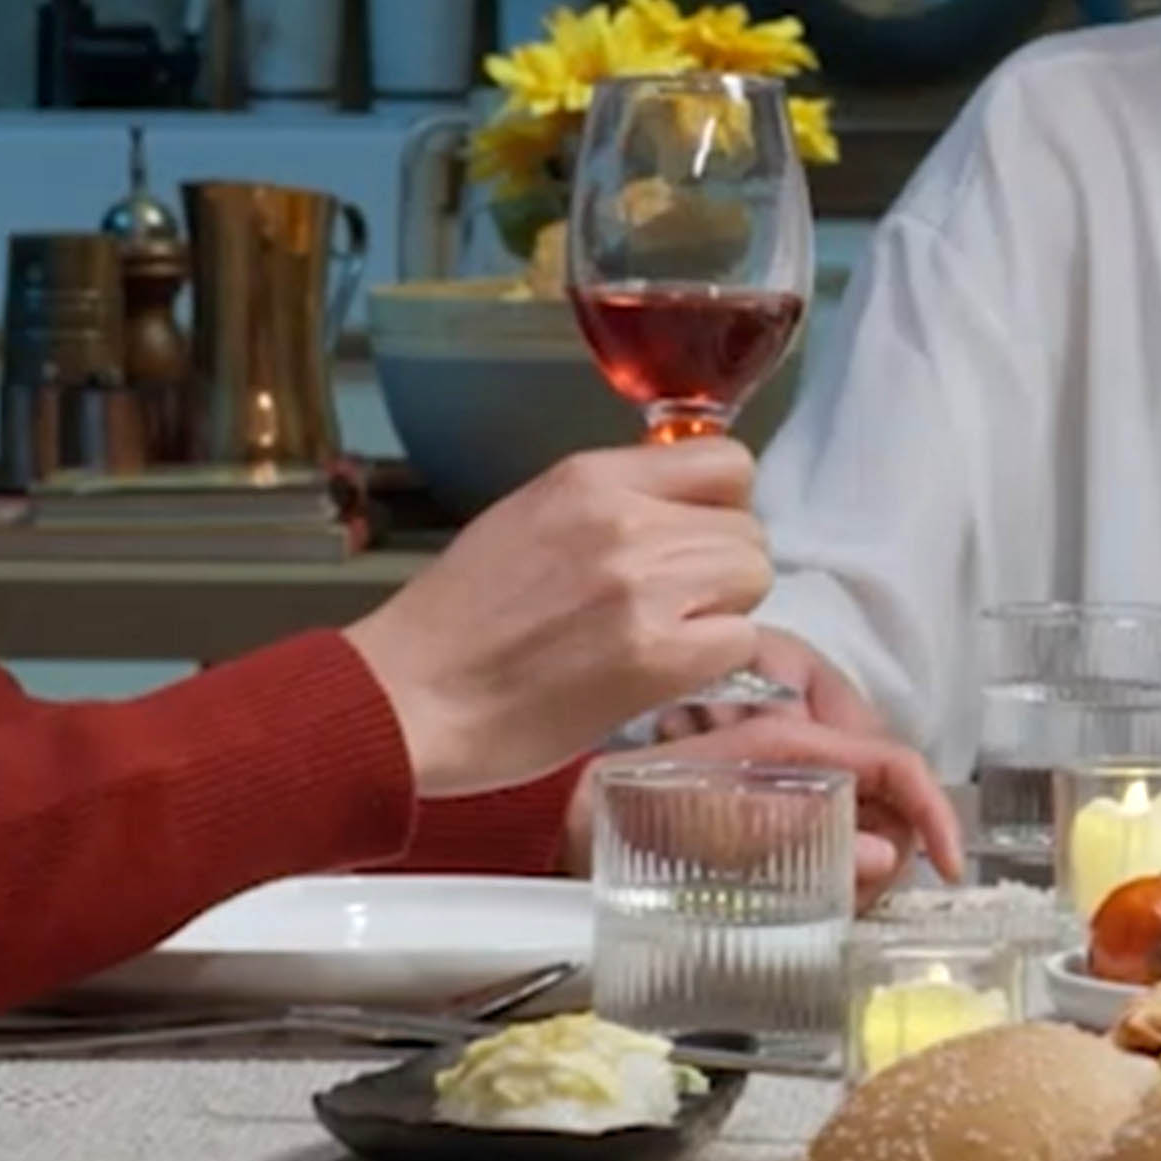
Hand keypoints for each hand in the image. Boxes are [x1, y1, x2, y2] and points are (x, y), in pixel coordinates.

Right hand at [340, 443, 779, 798]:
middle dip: (724, 570)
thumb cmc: (457, 622)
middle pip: (747, 529)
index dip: (723, 507)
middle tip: (675, 606)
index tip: (695, 540)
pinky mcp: (655, 657)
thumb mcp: (529, 519)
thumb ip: (610, 504)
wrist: (408, 697)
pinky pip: (740, 641)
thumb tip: (681, 508)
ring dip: (723, 614)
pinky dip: (712, 662)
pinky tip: (663, 674)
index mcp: (590, 478)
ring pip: (752, 579)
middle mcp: (625, 521)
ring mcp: (644, 588)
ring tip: (665, 638)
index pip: (726, 463)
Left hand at [633, 652, 973, 887]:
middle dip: (898, 852)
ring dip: (869, 871)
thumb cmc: (631, 808)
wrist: (579, 820)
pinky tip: (815, 900)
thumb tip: (880, 855)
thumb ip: (793, 829)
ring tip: (832, 904)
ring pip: (872, 824)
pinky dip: (843, 877)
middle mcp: (802, 759)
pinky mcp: (782, 818)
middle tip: (863, 901)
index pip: (896, 761)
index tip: (949, 865)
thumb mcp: (706, 817)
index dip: (935, 810)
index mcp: (794, 742)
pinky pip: (839, 842)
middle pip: (893, 798)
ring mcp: (794, 788)